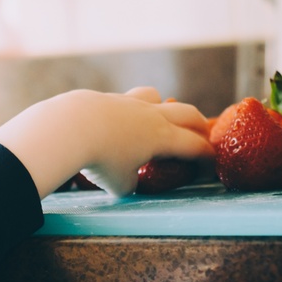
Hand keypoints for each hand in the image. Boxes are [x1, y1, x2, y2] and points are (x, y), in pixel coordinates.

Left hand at [0, 87, 213, 196]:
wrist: (70, 128)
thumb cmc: (100, 160)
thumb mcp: (120, 184)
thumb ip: (130, 183)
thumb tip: (128, 180)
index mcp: (162, 137)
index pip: (195, 145)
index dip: (207, 156)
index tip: (211, 164)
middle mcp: (151, 116)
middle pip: (186, 113)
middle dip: (198, 125)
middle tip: (202, 135)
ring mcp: (129, 103)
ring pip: (156, 97)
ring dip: (164, 107)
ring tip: (160, 118)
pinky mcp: (107, 98)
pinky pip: (127, 100)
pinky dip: (131, 110)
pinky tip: (119, 121)